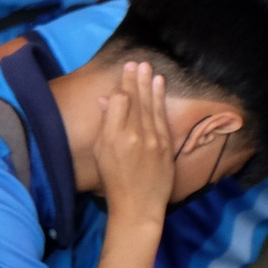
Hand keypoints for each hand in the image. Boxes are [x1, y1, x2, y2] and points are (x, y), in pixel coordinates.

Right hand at [92, 62, 174, 226]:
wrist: (138, 205)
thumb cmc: (113, 180)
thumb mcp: (101, 153)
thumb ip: (105, 125)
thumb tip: (105, 101)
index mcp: (114, 137)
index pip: (119, 102)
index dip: (122, 86)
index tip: (124, 72)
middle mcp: (135, 134)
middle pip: (135, 100)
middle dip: (135, 80)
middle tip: (136, 62)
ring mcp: (153, 139)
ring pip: (150, 105)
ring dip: (149, 84)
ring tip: (148, 67)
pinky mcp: (166, 145)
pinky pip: (162, 116)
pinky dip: (161, 99)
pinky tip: (160, 85)